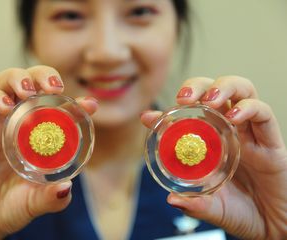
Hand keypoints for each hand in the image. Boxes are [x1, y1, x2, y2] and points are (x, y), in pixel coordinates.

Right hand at [0, 66, 98, 239]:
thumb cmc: (10, 206)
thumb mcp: (36, 203)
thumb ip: (51, 198)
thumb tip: (66, 187)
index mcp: (36, 135)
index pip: (57, 108)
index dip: (75, 102)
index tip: (91, 105)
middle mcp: (16, 123)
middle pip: (29, 84)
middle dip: (42, 76)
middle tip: (54, 87)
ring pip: (3, 84)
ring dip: (18, 79)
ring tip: (28, 90)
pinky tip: (5, 106)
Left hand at [141, 76, 286, 239]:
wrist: (272, 226)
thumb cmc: (242, 214)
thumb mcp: (212, 209)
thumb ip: (195, 205)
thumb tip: (172, 199)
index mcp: (209, 144)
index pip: (188, 116)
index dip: (167, 112)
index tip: (149, 117)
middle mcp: (228, 132)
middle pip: (213, 92)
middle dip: (197, 87)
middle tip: (184, 99)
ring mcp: (250, 133)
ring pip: (241, 91)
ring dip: (223, 88)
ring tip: (210, 101)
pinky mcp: (271, 141)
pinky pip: (263, 114)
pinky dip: (249, 109)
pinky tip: (234, 118)